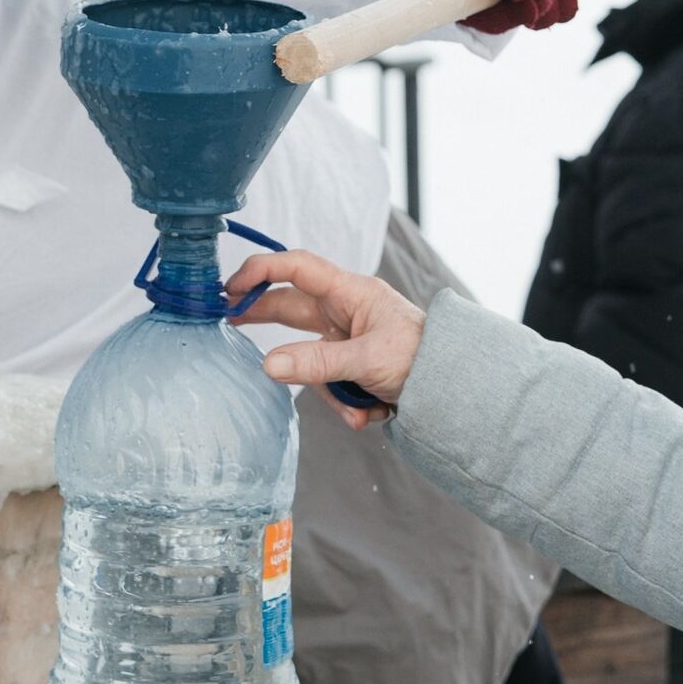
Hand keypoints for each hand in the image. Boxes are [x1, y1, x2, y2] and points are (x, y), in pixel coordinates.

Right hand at [226, 250, 426, 429]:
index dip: (261, 271)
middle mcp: (346, 310)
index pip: (297, 267)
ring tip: (357, 410)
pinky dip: (347, 403)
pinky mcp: (352, 363)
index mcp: (352, 293)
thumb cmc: (423, 357)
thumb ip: (318, 363)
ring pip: (310, 357)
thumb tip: (268, 365)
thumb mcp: (368, 360)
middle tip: (226, 321)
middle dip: (264, 317)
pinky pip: (331, 381)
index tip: (231, 288)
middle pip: (291, 306)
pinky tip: (369, 415)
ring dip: (330, 391)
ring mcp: (347, 336)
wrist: (456, 386)